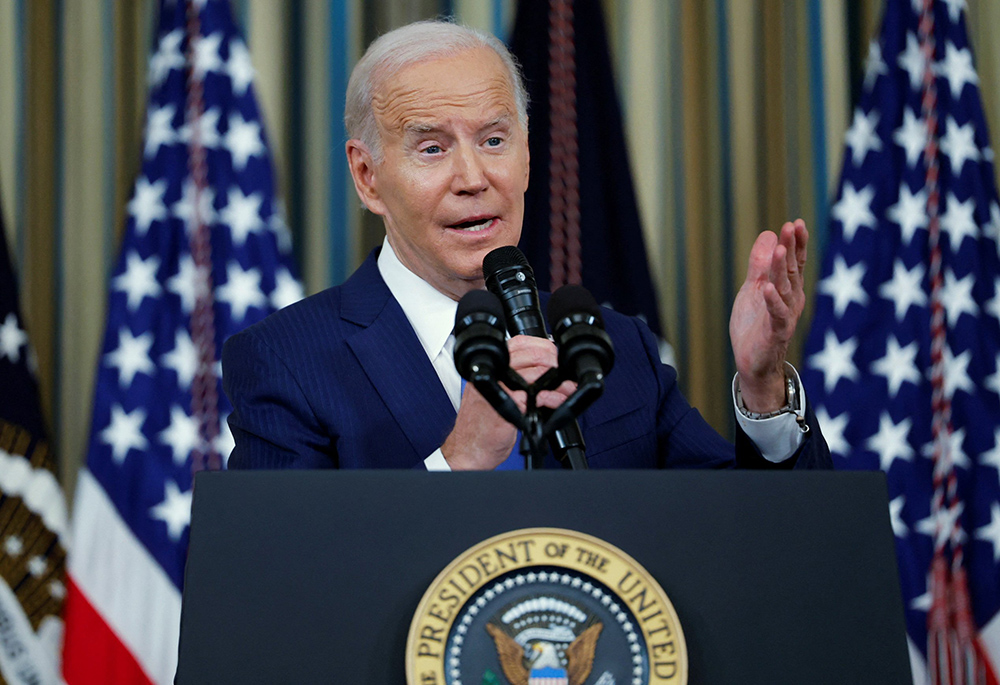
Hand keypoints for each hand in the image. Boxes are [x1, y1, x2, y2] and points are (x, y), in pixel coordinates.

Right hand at [441, 336, 575, 469]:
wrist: (468, 448)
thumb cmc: (482, 424)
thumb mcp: (497, 394)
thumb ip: (516, 378)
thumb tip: (548, 370)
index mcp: (490, 367)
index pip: (519, 342)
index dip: (543, 347)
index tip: (555, 355)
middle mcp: (492, 374)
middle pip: (531, 355)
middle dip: (554, 362)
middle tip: (564, 374)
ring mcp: (499, 389)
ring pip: (535, 372)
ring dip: (558, 381)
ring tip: (565, 389)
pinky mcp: (508, 407)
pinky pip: (536, 395)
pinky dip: (552, 398)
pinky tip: (556, 401)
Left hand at [729, 220, 807, 412]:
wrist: (752, 362)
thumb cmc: (755, 325)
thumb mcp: (753, 288)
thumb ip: (759, 265)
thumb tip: (768, 234)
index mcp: (788, 289)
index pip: (795, 262)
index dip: (796, 243)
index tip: (795, 223)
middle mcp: (791, 300)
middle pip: (793, 270)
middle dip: (793, 248)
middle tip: (792, 226)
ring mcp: (785, 316)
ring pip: (785, 289)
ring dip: (782, 270)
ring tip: (781, 250)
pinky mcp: (776, 333)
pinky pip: (776, 314)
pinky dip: (772, 301)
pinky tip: (767, 288)